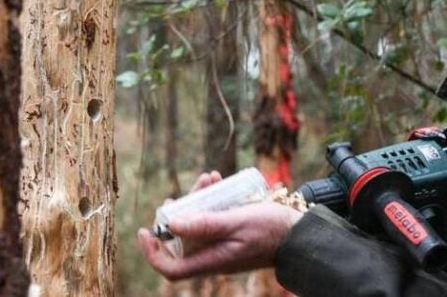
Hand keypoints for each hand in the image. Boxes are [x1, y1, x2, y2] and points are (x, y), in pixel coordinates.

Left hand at [137, 171, 304, 280]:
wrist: (302, 234)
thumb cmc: (272, 229)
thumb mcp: (237, 221)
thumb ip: (205, 224)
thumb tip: (171, 223)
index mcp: (213, 260)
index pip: (171, 268)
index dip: (152, 252)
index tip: (145, 231)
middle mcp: (215, 256)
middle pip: (183, 242)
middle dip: (176, 216)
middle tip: (175, 197)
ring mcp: (224, 247)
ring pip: (199, 227)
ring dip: (197, 203)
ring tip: (207, 178)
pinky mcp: (234, 235)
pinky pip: (215, 221)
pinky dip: (214, 202)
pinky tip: (220, 182)